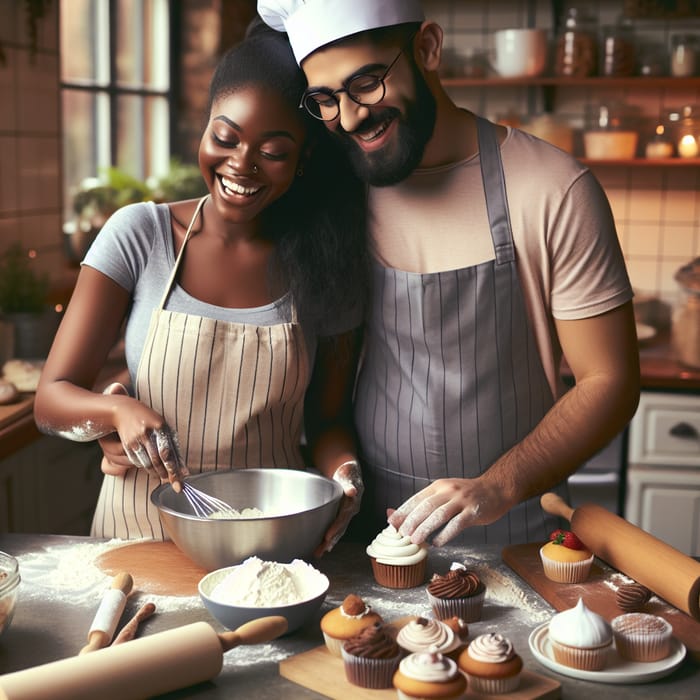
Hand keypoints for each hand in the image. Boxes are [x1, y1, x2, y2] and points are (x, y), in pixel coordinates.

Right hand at [100, 382, 187, 489]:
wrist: (123, 410)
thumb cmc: (149, 420)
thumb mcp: (162, 426)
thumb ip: (173, 444)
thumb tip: (184, 468)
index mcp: (160, 426)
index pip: (170, 451)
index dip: (176, 467)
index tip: (182, 479)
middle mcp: (148, 432)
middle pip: (159, 460)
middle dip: (168, 474)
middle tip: (175, 485)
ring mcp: (137, 439)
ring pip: (148, 463)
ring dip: (157, 473)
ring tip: (163, 477)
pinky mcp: (128, 444)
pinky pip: (138, 461)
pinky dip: (145, 467)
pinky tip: (151, 469)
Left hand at [314, 460, 363, 556]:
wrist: (349, 472)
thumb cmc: (347, 472)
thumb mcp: (348, 474)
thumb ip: (349, 483)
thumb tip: (352, 491)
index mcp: (353, 503)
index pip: (343, 518)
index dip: (335, 527)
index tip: (327, 536)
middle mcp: (350, 511)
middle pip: (340, 528)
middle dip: (331, 540)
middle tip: (321, 550)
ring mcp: (346, 514)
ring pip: (338, 531)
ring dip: (329, 542)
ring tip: (319, 553)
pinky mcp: (340, 515)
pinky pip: (335, 528)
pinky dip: (329, 538)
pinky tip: (321, 546)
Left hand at [387, 477, 507, 546]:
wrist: (496, 488)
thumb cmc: (466, 495)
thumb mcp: (444, 494)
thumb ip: (423, 504)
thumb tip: (392, 514)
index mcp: (439, 486)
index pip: (417, 498)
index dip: (403, 511)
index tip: (391, 523)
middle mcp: (449, 491)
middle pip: (426, 506)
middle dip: (412, 521)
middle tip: (402, 534)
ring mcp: (462, 500)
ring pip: (439, 515)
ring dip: (425, 528)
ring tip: (416, 540)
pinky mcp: (474, 511)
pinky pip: (457, 524)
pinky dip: (445, 534)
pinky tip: (436, 543)